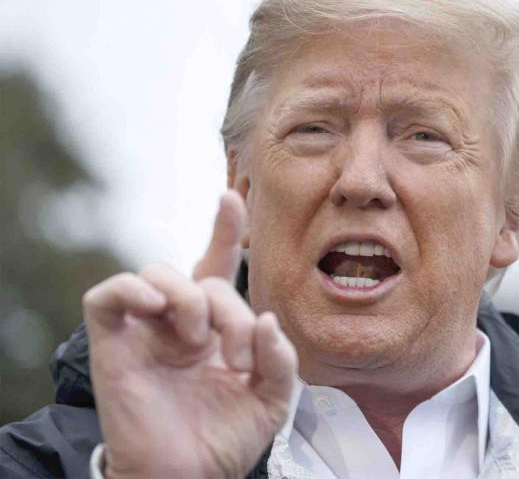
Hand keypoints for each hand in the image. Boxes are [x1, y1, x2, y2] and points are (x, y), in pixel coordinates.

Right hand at [83, 190, 296, 478]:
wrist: (187, 478)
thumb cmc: (225, 438)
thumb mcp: (272, 398)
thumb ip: (280, 357)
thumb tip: (265, 319)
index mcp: (216, 327)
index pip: (217, 267)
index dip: (224, 230)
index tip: (232, 198)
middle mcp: (180, 321)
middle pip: (203, 278)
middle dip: (229, 309)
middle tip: (237, 354)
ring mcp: (146, 330)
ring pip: (157, 272)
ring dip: (188, 299)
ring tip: (199, 341)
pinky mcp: (113, 342)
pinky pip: (107, 295)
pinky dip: (131, 289)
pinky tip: (157, 306)